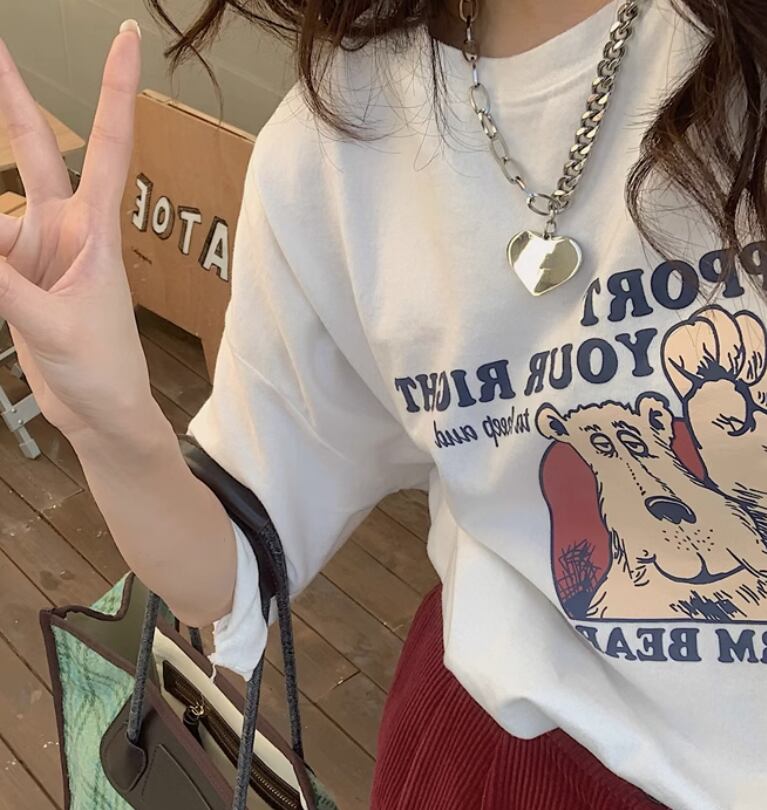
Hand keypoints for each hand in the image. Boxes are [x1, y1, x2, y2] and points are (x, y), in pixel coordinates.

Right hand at [0, 22, 150, 439]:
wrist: (101, 412)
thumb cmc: (104, 371)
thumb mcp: (53, 325)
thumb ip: (3, 282)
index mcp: (96, 232)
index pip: (111, 147)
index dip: (116, 92)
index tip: (125, 40)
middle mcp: (66, 230)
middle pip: (36, 150)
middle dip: (11, 99)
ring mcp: (38, 252)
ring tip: (22, 300)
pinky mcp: (17, 278)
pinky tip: (6, 298)